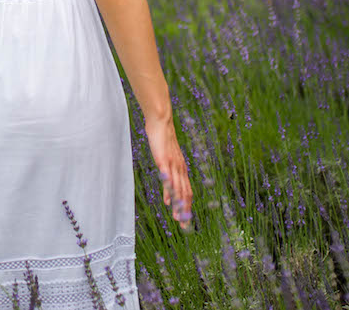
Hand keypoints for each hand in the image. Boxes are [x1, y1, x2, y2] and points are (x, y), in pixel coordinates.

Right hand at [144, 114, 192, 230]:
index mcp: (182, 170)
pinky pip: (167, 177)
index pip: (187, 192)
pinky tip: (168, 199)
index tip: (186, 221)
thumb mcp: (166, 159)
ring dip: (179, 205)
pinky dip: (169, 189)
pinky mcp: (164, 160)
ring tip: (177, 218)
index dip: (187, 207)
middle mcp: (180, 169)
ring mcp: (173, 165)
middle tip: (184, 227)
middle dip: (185, 211)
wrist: (161, 122)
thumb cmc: (163, 140)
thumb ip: (168, 175)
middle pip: (185, 194)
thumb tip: (167, 193)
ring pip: (178, 189)